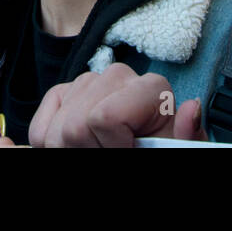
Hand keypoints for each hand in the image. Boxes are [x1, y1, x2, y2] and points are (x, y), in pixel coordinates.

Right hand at [28, 63, 203, 147]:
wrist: (143, 149)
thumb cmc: (157, 150)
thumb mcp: (176, 149)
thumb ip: (185, 136)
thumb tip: (190, 109)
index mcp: (150, 89)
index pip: (104, 117)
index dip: (113, 147)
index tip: (129, 152)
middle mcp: (117, 76)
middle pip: (77, 124)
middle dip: (91, 150)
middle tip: (110, 154)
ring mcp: (87, 83)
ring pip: (57, 128)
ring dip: (72, 151)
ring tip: (98, 151)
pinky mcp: (62, 94)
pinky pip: (40, 129)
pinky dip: (52, 147)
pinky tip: (78, 148)